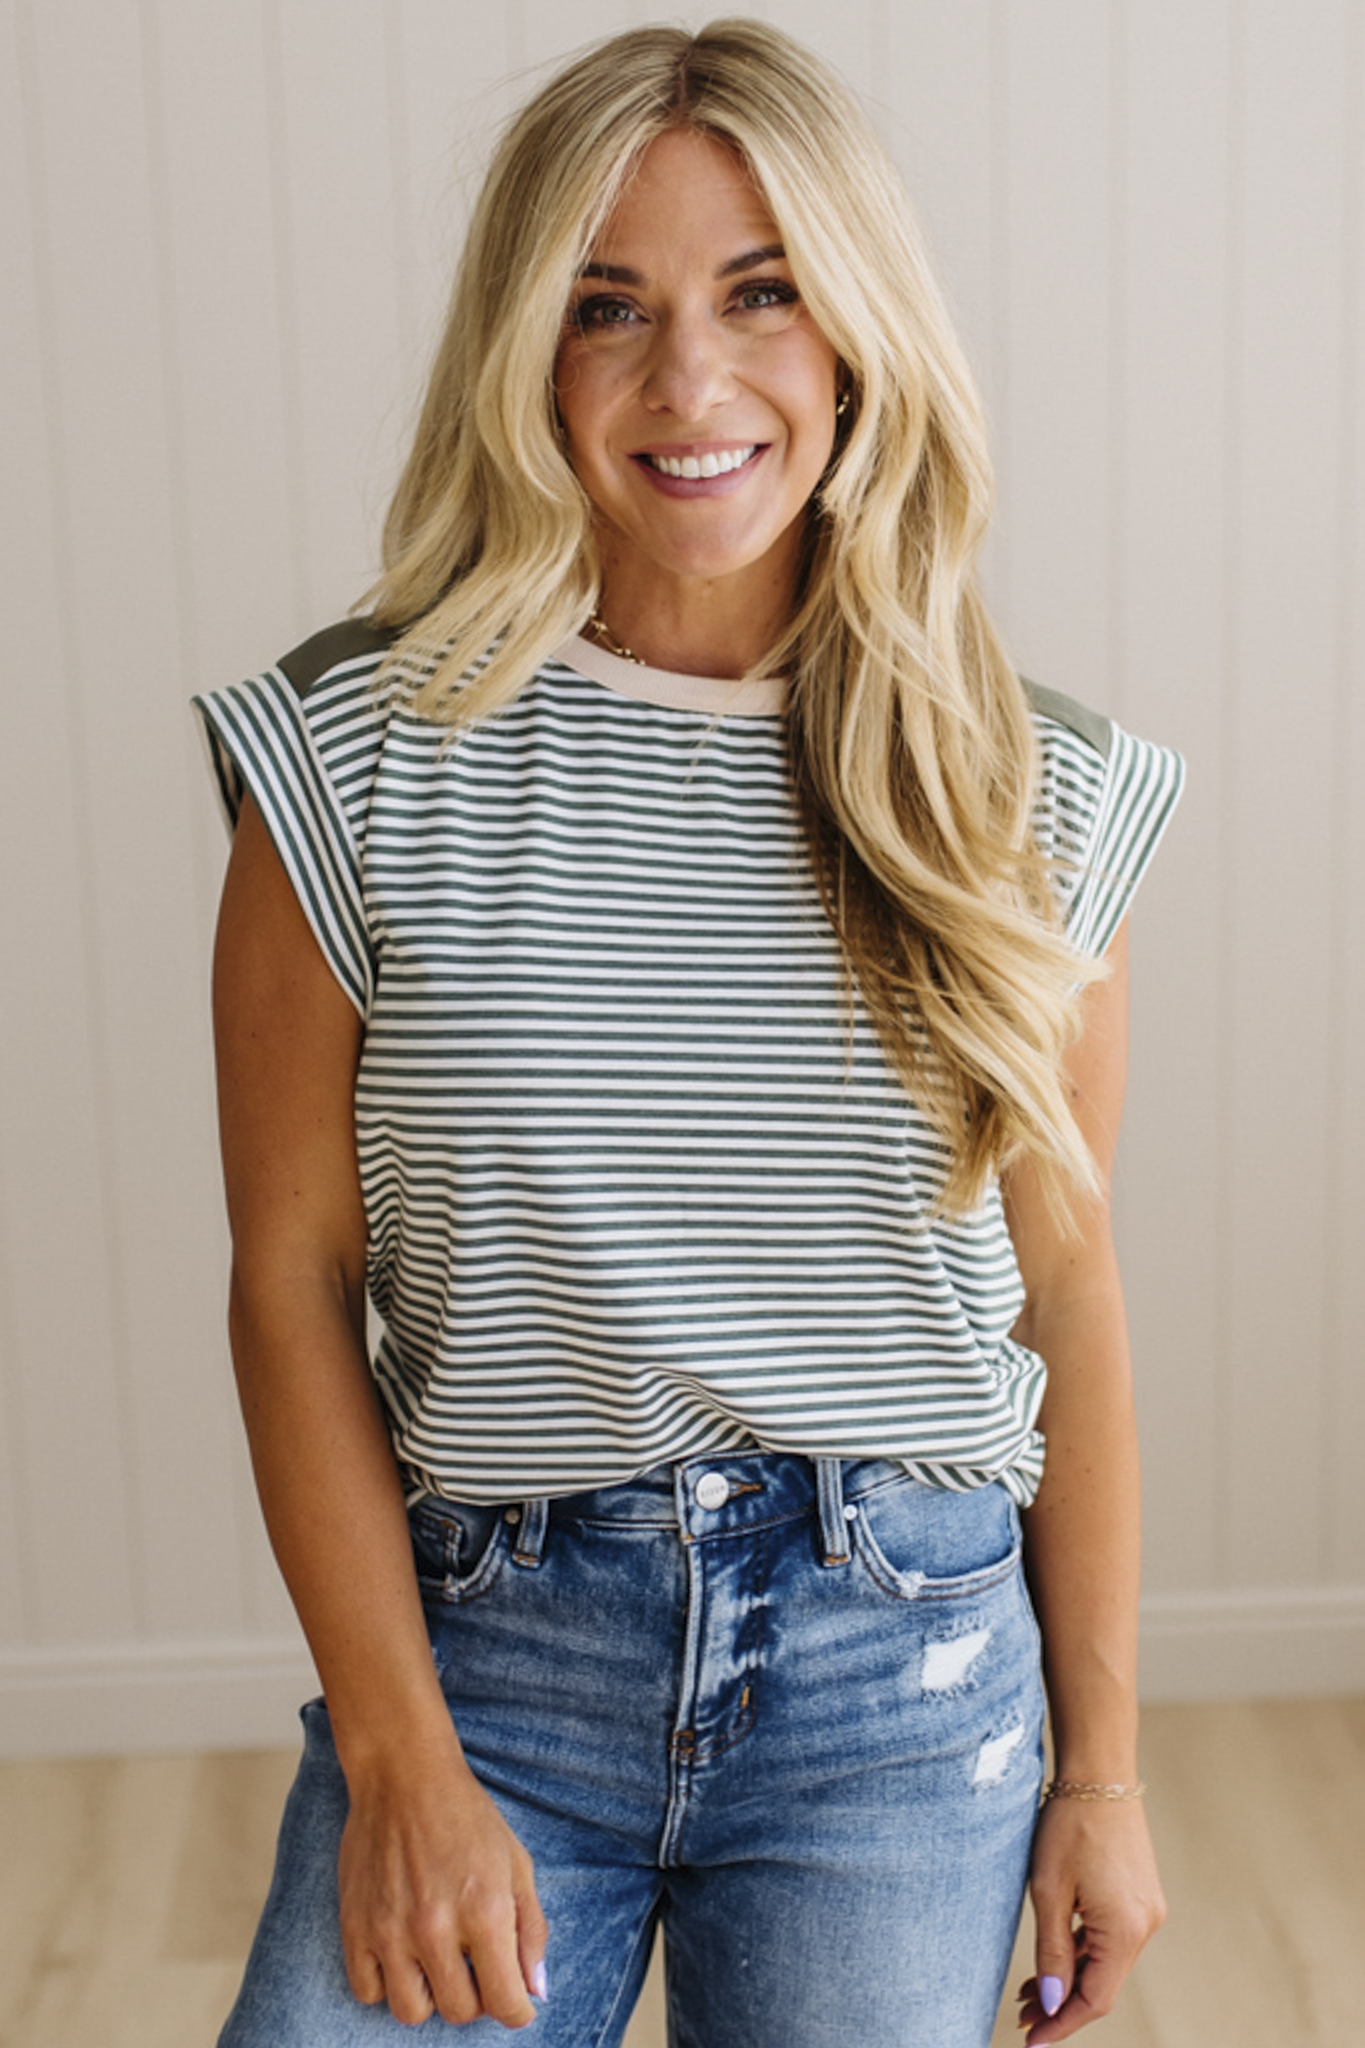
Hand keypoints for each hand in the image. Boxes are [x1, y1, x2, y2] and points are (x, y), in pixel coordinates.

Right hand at [338, 1739, 547, 2028]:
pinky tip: (402, 1953)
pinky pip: (368, 1991)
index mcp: (485, 1911)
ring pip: (411, 2012)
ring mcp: (390, 1930)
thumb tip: (535, 1991)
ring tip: (437, 1962)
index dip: (517, 2011)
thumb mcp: (516, 1864)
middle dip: (476, 1997)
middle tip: (476, 1967)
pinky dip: (386, 1983)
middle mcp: (436, 1927)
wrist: (404, 1775)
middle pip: (460, 2011)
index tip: (515, 2004)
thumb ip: (531, 1930)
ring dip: (431, 1995)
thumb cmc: (467, 1817)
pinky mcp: (355, 1926)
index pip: (505, 2002)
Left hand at [1015, 1796, 1165, 2041]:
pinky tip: (1055, 1958)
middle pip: (1102, 1985)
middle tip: (1021, 2017)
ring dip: (1070, 1979)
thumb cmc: (1069, 1825)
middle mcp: (1145, 1926)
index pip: (1095, 1999)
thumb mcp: (1048, 1890)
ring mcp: (1146, 1910)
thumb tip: (1051, 2003)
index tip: (1030, 2042)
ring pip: (1105, 1963)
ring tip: (1028, 1992)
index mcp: (1126, 1930)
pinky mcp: (1139, 1895)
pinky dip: (1082, 1953)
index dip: (1062, 2024)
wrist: (1099, 1772)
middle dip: (1062, 2004)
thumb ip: (1051, 1952)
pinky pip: (1110, 1938)